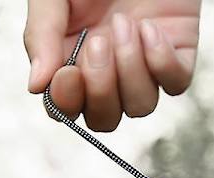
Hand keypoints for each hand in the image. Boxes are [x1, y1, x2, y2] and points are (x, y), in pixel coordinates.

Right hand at [24, 0, 200, 131]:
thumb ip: (43, 34)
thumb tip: (35, 86)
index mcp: (72, 60)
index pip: (67, 107)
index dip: (68, 102)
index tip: (68, 73)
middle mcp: (109, 72)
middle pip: (105, 118)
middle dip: (101, 90)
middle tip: (99, 42)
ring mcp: (145, 67)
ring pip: (141, 106)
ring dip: (131, 71)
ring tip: (126, 23)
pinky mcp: (177, 55)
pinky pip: (175, 83)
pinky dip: (162, 62)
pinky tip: (150, 28)